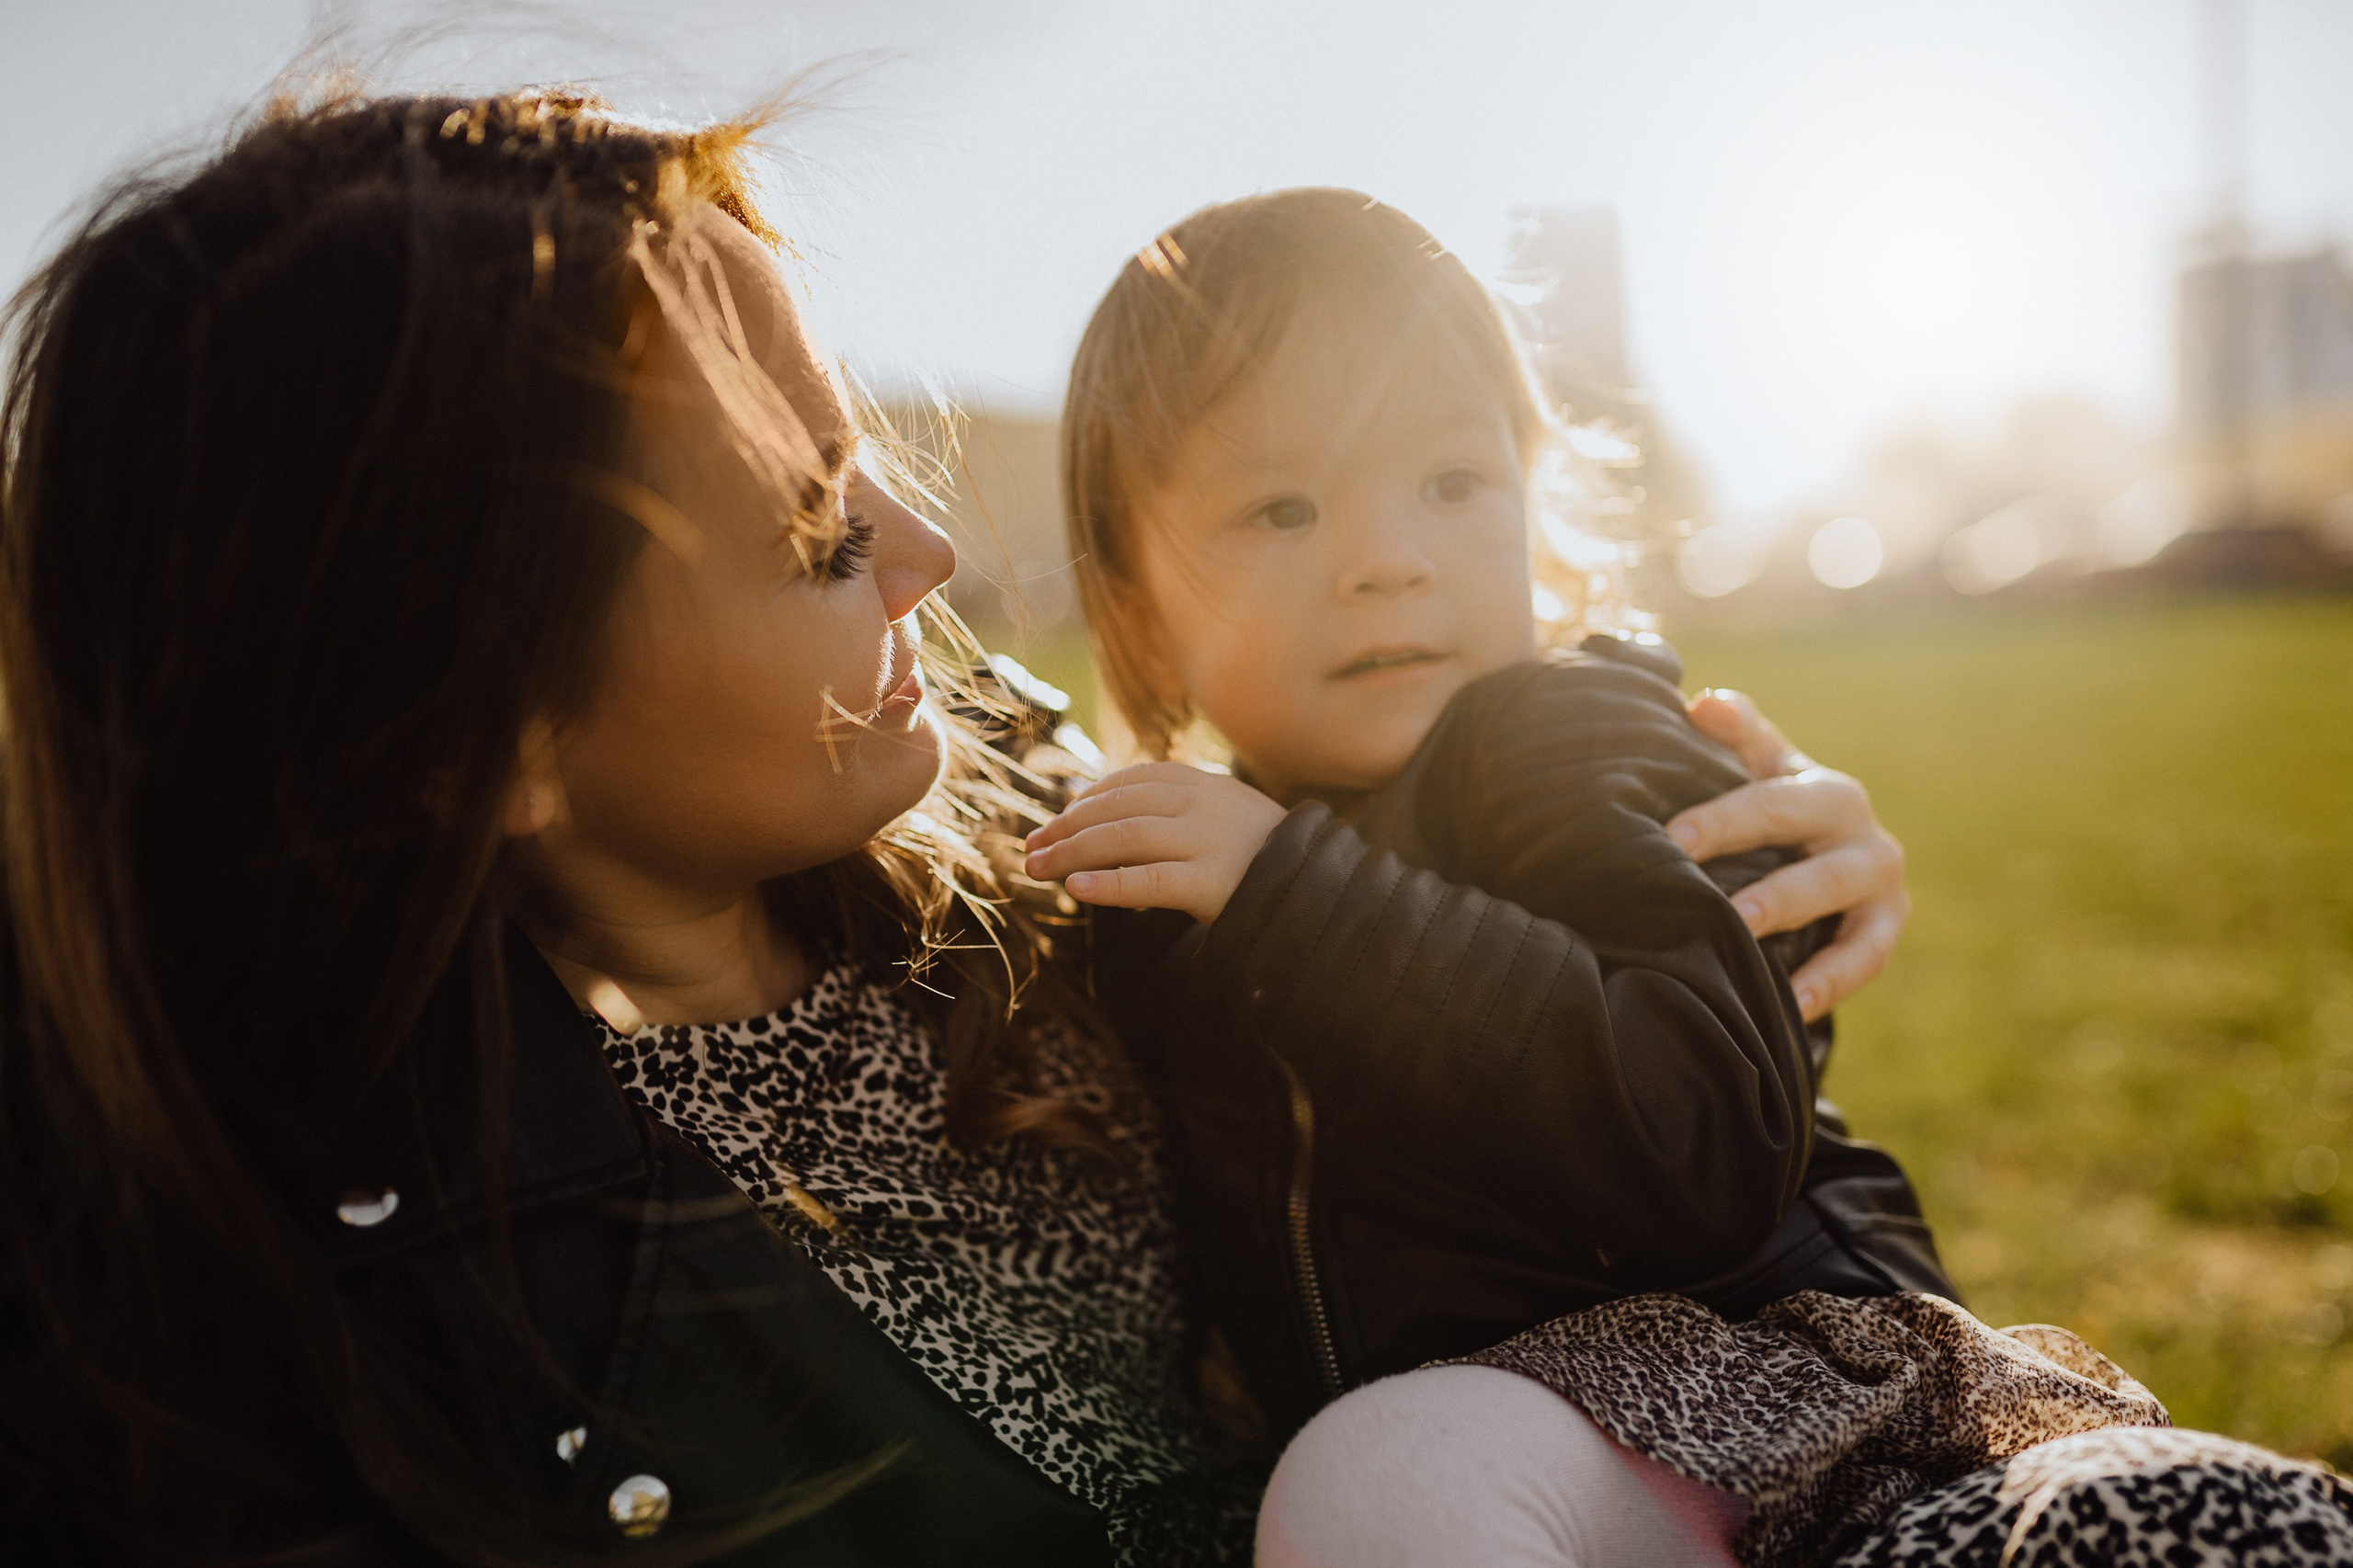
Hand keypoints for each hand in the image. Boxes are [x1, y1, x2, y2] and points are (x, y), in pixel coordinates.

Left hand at [1023, 763, 1287, 924]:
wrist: (1327, 894)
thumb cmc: (1271, 864)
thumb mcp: (1231, 820)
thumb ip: (1182, 812)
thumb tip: (1112, 818)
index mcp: (1207, 785)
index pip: (1134, 780)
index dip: (1088, 798)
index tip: (1057, 819)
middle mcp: (1205, 804)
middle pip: (1119, 808)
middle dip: (1068, 827)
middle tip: (1031, 849)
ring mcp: (1209, 840)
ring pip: (1124, 838)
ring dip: (1072, 852)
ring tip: (1037, 869)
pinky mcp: (1212, 882)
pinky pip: (1150, 881)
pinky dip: (1108, 884)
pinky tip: (1076, 889)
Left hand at [1667, 690, 1907, 1021]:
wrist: (1826, 846)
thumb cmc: (1773, 802)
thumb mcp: (1759, 763)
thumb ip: (1735, 730)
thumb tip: (1702, 704)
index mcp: (1823, 790)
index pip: (1769, 802)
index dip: (1722, 820)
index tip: (1672, 840)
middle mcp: (1861, 833)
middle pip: (1816, 864)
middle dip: (1769, 887)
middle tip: (1719, 907)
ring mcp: (1880, 884)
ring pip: (1846, 913)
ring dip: (1803, 934)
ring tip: (1750, 942)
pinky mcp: (1886, 928)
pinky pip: (1863, 960)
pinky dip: (1830, 983)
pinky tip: (1791, 1005)